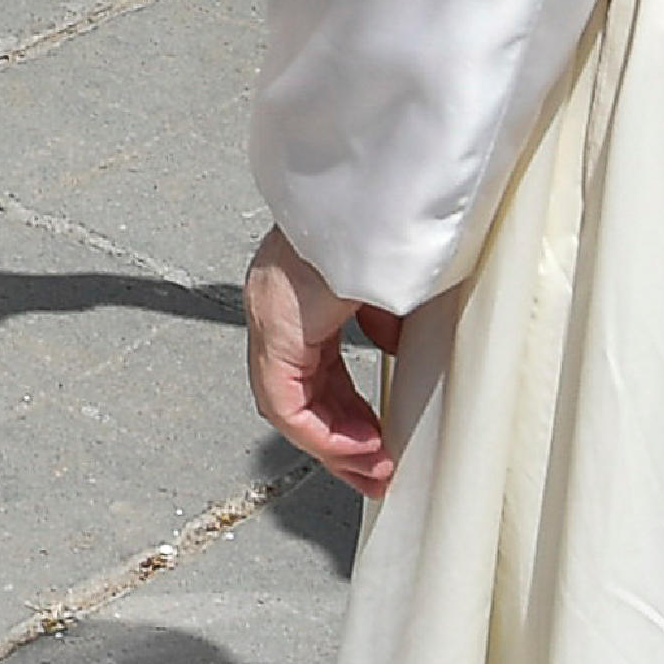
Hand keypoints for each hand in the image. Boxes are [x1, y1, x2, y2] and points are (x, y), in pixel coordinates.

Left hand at [245, 228, 403, 495]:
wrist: (378, 194)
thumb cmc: (388, 220)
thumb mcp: (391, 277)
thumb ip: (385, 313)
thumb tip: (394, 345)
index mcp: (299, 287)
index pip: (311, 365)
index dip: (343, 408)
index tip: (374, 436)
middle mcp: (275, 304)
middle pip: (298, 391)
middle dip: (339, 436)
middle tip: (374, 468)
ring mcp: (270, 316)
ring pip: (285, 404)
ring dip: (331, 444)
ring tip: (372, 469)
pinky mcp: (276, 329)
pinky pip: (285, 403)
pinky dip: (320, 433)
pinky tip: (359, 448)